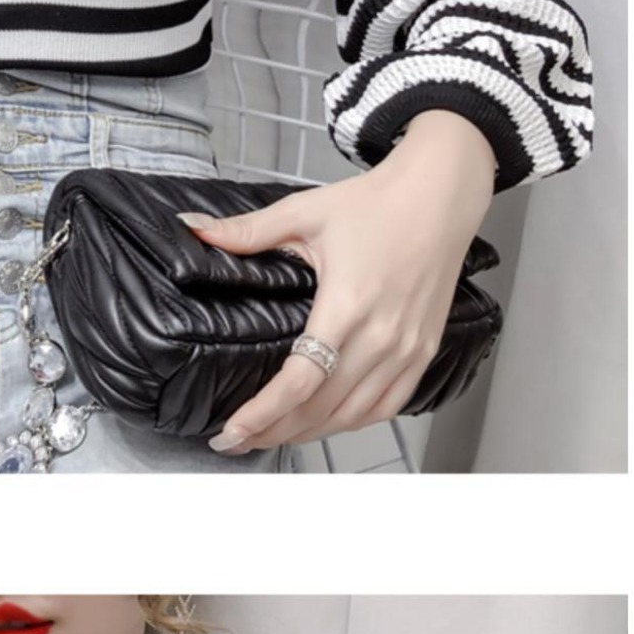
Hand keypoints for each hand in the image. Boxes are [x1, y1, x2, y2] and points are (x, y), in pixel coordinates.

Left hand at [182, 113, 497, 453]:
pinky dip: (353, 422)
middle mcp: (380, 336)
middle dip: (274, 431)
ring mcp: (405, 349)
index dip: (262, 414)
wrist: (440, 195)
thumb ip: (247, 231)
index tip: (232, 430)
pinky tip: (326, 423)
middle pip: (321, 408)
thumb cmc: (377, 203)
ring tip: (274, 435)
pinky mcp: (423, 352)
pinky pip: (386, 407)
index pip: (300, 381)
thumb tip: (194, 230)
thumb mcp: (305, 212)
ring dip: (310, 432)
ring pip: (352, 416)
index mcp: (347, 305)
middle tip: (239, 438)